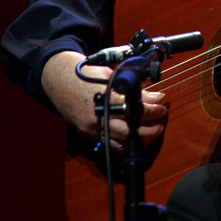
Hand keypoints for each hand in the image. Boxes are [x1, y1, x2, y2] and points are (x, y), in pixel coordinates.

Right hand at [41, 50, 167, 150]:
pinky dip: (124, 143)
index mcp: (105, 99)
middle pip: (131, 132)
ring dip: (140, 138)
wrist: (59, 79)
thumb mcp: (112, 77)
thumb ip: (134, 90)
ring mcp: (91, 128)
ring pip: (122, 142)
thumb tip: (155, 97)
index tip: (162, 106)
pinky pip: (109, 145)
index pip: (136, 111)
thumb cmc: (86, 75)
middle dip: (151, 129)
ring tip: (152, 130)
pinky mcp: (87, 134)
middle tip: (160, 122)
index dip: (153, 110)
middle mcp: (98, 117)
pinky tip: (134, 137)